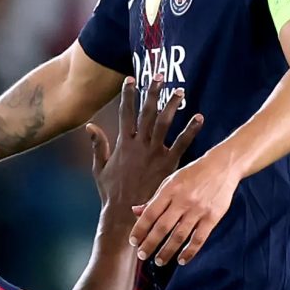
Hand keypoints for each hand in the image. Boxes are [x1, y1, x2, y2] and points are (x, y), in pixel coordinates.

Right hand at [86, 80, 202, 238]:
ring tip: (180, 90)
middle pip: (147, 112)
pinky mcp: (168, 164)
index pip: (125, 112)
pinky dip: (191, 130)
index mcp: (123, 143)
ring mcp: (154, 153)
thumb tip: (90, 126)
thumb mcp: (100, 168)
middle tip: (160, 75)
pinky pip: (182, 143)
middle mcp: (139, 144)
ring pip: (164, 122)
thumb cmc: (112, 194)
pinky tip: (199, 117)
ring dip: (172, 105)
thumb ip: (98, 145)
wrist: (124, 213)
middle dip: (153, 92)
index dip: (128, 95)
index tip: (131, 78)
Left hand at [132, 146, 240, 265]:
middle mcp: (183, 200)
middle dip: (150, 244)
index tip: (133, 241)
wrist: (222, 166)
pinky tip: (181, 260)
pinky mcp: (212, 217)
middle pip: (163, 227)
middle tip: (142, 255)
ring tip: (159, 261)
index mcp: (170, 190)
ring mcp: (198, 210)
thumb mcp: (171, 181)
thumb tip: (135, 212)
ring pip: (179, 236)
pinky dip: (189, 252)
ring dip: (167, 251)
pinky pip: (199, 239)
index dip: (140, 229)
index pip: (150, 213)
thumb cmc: (194, 173)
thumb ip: (154, 198)